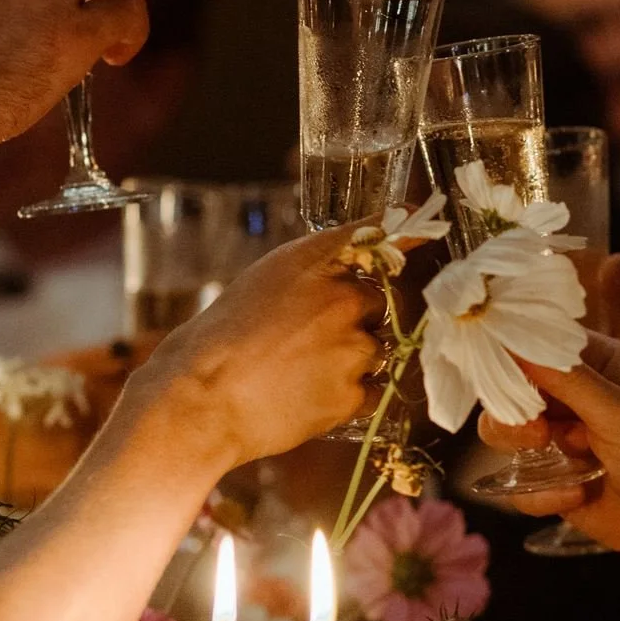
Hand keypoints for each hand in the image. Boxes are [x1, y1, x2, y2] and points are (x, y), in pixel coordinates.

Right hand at [136, 228, 380, 465]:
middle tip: (314, 338)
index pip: (374, 234)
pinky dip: (348, 395)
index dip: (403, 230)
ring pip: (376, 349)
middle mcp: (342, 299)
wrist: (200, 400)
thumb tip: (348, 280)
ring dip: (353, 359)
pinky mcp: (351, 394)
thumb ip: (309, 275)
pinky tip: (308, 395)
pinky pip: (370, 390)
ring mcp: (352, 348)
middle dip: (358, 318)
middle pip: (381, 303)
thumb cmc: (218, 341)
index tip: (419, 221)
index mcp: (313, 263)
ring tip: (303, 371)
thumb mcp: (260, 282)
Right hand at [479, 331, 619, 562]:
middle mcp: (572, 395)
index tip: (501, 380)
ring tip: (562, 468)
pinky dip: (540, 493)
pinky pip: (519, 481)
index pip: (532, 342)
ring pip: (505, 434)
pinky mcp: (554, 480)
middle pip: (508, 389)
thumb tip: (512, 336)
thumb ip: (567, 378)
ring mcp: (561, 438)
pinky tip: (577, 497)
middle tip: (537, 436)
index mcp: (595, 364)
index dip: (508, 356)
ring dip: (523, 454)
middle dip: (513, 416)